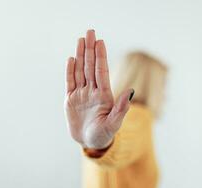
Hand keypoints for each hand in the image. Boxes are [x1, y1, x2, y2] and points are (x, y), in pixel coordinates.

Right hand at [64, 30, 133, 148]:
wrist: (90, 142)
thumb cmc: (104, 135)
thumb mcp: (114, 123)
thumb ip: (121, 107)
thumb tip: (131, 90)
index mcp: (103, 95)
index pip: (101, 71)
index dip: (100, 56)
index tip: (100, 42)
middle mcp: (92, 91)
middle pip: (90, 66)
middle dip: (90, 49)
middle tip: (90, 32)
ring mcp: (82, 94)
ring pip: (80, 71)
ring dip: (80, 55)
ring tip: (81, 40)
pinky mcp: (71, 100)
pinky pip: (70, 82)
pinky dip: (70, 70)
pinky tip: (72, 59)